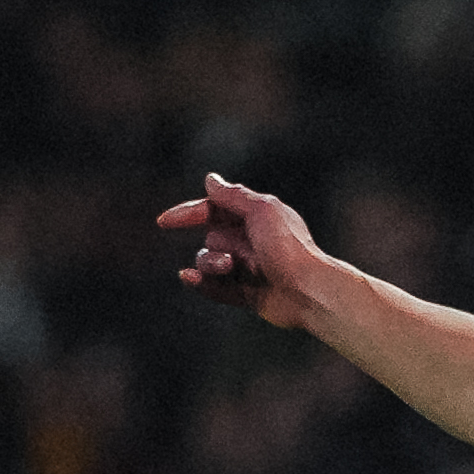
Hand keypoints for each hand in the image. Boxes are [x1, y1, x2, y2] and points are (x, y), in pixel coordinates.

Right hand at [155, 173, 330, 321]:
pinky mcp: (247, 294)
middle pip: (211, 238)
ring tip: (230, 270)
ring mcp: (248, 268)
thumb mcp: (261, 211)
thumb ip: (233, 196)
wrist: (310, 290)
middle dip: (215, 246)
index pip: (214, 209)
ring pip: (210, 263)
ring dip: (212, 266)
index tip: (164, 222)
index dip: (189, 213)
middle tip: (231, 259)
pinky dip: (202, 284)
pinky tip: (188, 279)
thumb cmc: (289, 247)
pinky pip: (214, 288)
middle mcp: (251, 241)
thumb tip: (210, 180)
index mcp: (256, 217)